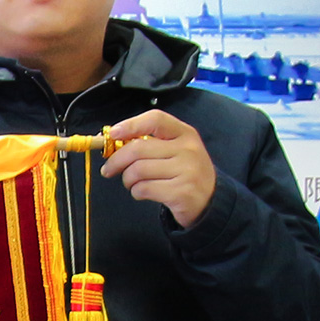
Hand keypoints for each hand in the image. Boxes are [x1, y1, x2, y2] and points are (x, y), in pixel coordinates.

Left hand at [97, 108, 218, 228]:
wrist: (210, 201)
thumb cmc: (184, 173)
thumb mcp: (176, 150)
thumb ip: (151, 143)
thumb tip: (115, 141)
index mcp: (185, 133)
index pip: (155, 119)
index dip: (131, 125)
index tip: (113, 134)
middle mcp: (188, 149)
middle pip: (139, 148)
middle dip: (117, 160)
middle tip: (109, 169)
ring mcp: (187, 171)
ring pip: (138, 170)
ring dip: (127, 180)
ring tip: (132, 183)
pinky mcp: (181, 192)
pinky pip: (144, 189)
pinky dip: (136, 192)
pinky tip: (142, 193)